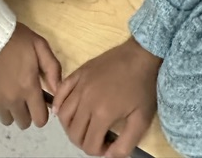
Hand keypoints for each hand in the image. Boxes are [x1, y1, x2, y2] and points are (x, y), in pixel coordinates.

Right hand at [0, 23, 61, 129]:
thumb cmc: (16, 39)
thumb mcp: (40, 46)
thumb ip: (52, 69)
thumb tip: (57, 92)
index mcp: (29, 88)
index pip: (40, 120)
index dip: (42, 113)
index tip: (38, 102)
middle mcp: (12, 99)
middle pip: (23, 123)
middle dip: (26, 112)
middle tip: (23, 95)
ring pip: (6, 119)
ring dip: (9, 109)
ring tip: (8, 91)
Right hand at [54, 38, 161, 156]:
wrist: (141, 54)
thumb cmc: (142, 86)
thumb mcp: (141, 119)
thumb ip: (125, 144)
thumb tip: (108, 157)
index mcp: (102, 113)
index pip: (89, 144)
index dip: (98, 151)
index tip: (109, 144)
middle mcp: (86, 100)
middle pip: (74, 132)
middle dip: (84, 142)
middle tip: (97, 138)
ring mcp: (80, 85)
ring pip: (64, 115)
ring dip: (71, 126)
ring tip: (84, 127)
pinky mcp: (79, 73)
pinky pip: (61, 91)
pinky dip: (59, 104)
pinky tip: (64, 110)